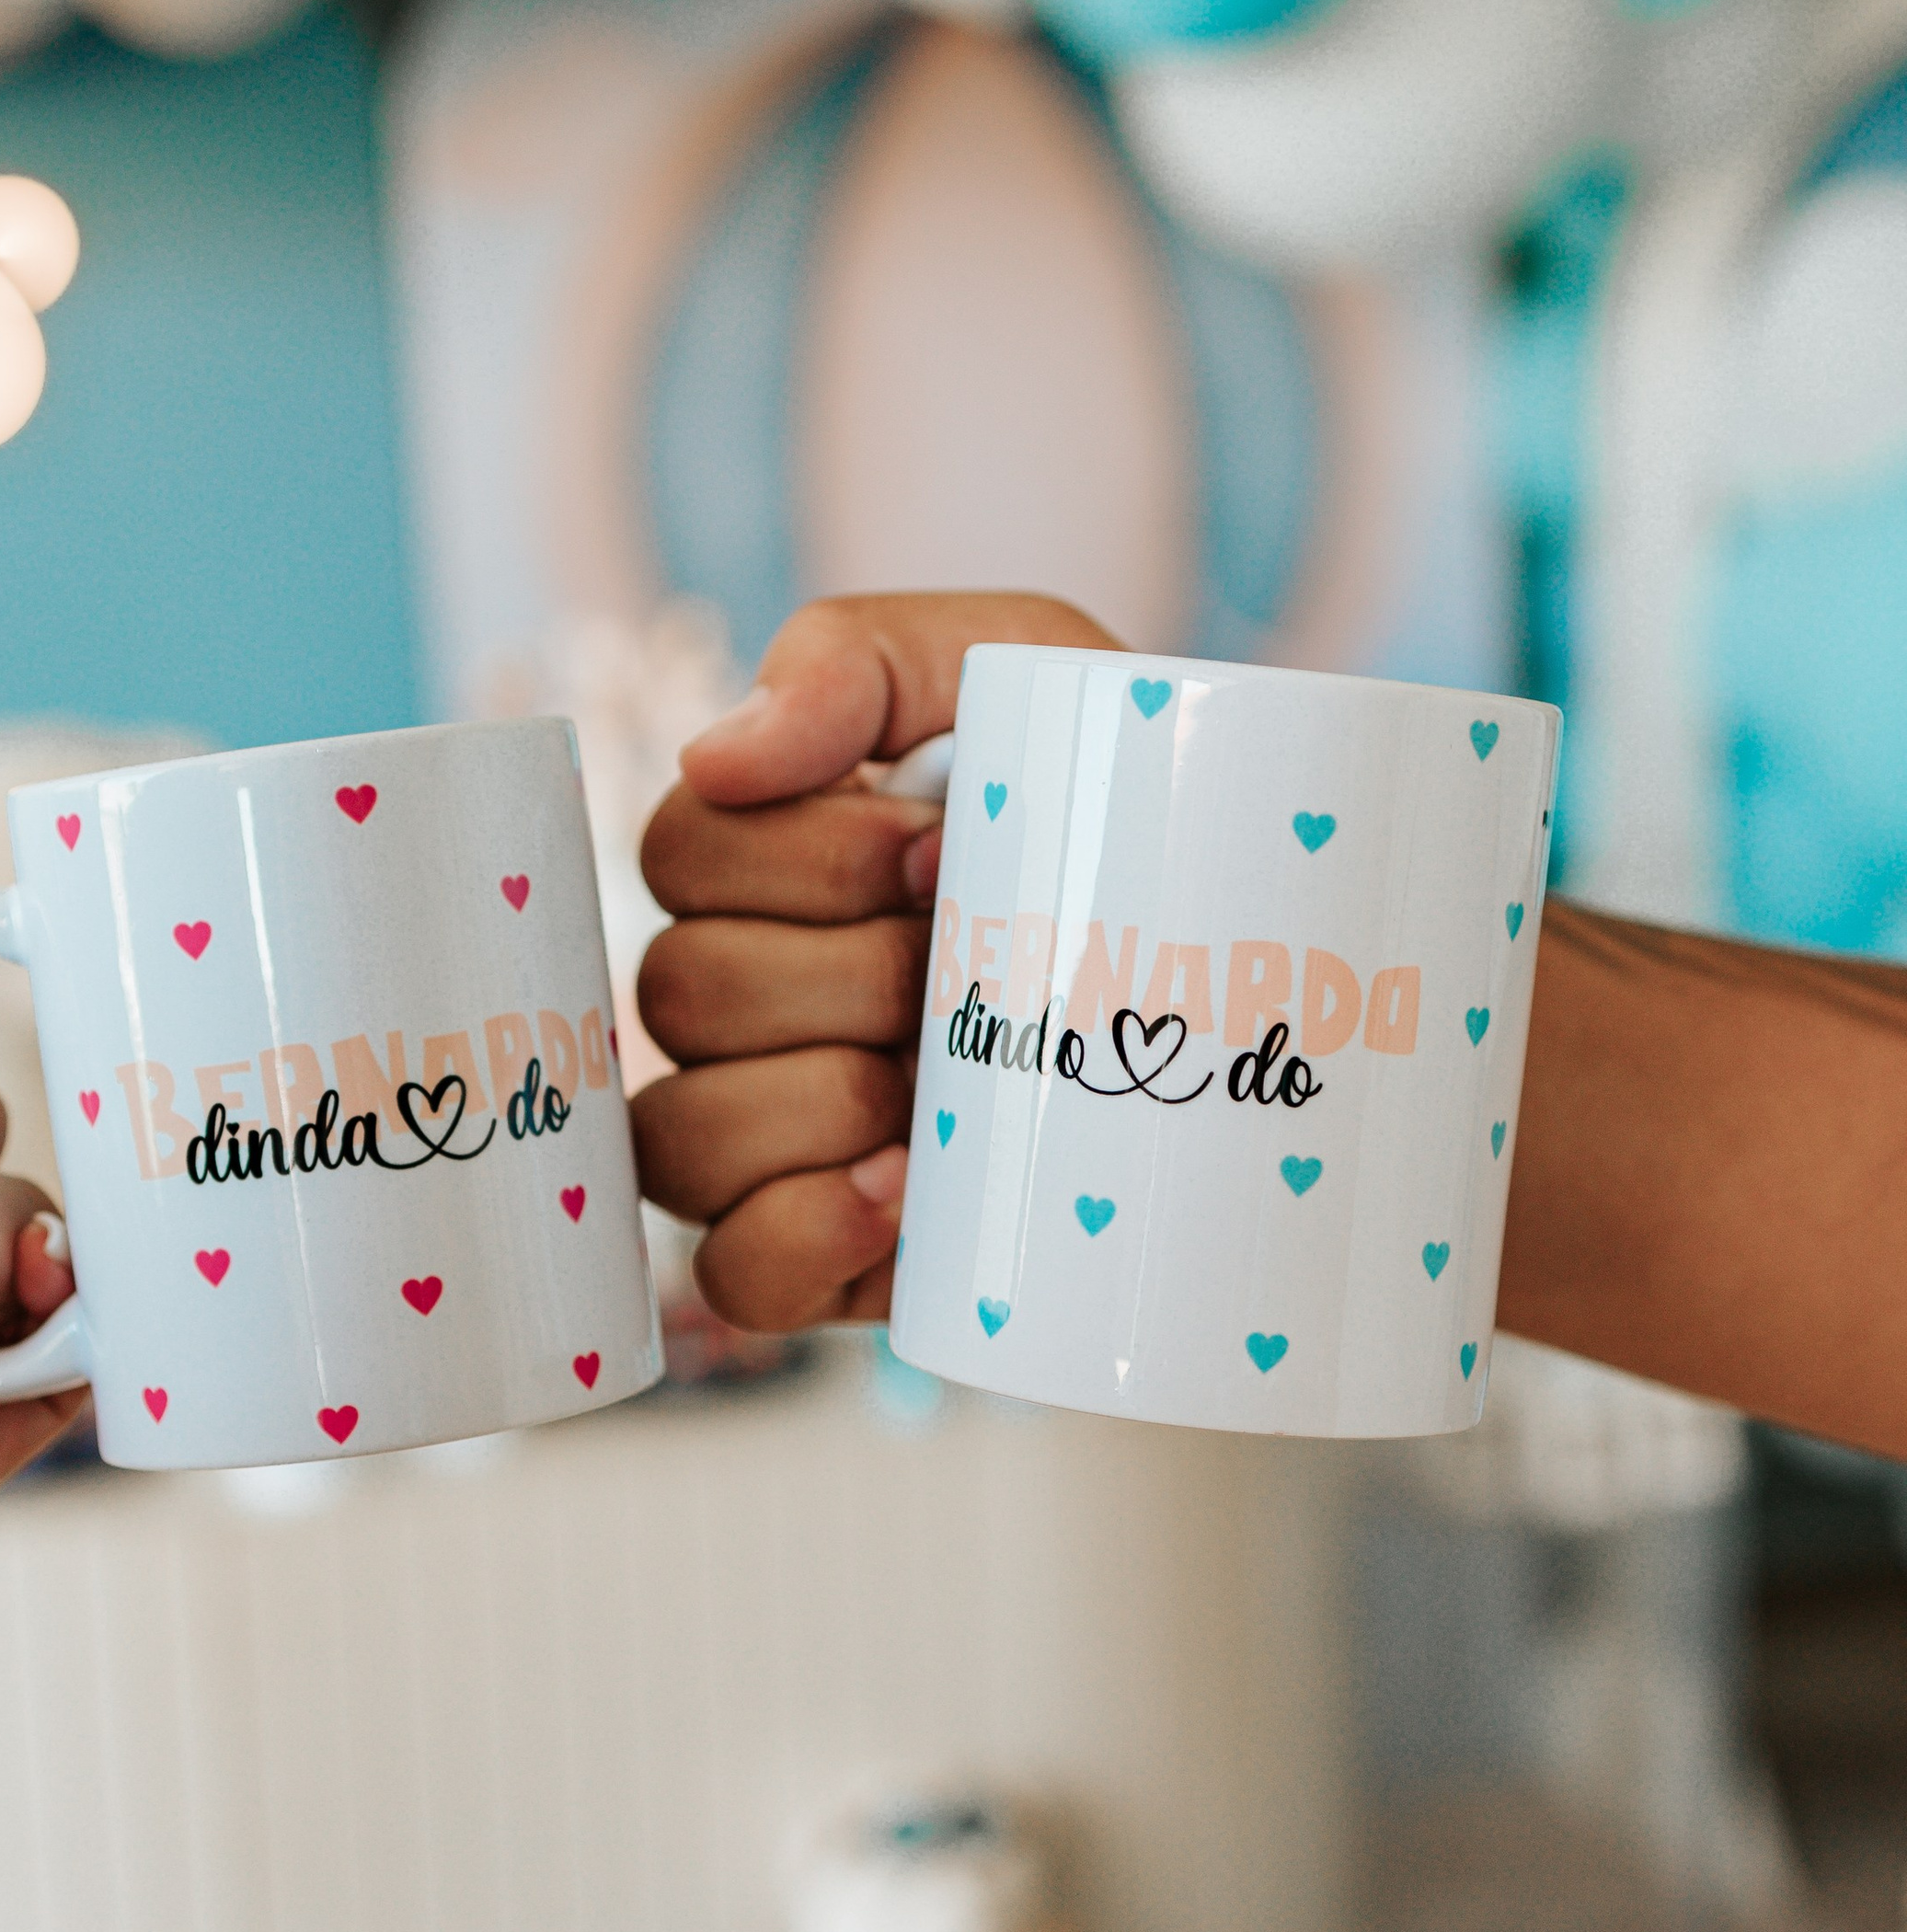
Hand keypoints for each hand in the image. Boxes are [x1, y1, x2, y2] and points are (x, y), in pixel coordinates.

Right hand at [634, 593, 1120, 1330]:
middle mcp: (738, 1000)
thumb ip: (851, 660)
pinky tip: (902, 1191)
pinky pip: (736, 1272)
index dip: (808, 861)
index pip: (682, 855)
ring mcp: (771, 1132)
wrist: (1249, 953)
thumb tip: (715, 757)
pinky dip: (800, 1231)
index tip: (946, 855)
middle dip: (847, 976)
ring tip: (945, 1085)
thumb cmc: (1109, 794)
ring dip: (820, 1102)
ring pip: (685, 1139)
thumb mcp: (1013, 665)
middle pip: (681, 993)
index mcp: (758, 863)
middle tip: (973, 968)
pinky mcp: (826, 1249)